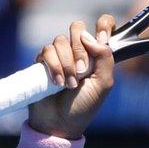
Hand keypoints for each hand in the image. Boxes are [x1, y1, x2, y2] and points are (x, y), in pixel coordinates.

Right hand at [28, 15, 116, 139]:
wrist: (60, 122)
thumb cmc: (84, 106)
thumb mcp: (103, 84)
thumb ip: (105, 58)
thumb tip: (90, 37)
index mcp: (97, 54)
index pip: (103, 26)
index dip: (104, 25)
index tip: (104, 37)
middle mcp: (79, 51)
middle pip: (77, 28)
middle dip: (80, 49)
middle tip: (82, 71)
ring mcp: (60, 55)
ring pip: (60, 40)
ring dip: (66, 63)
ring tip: (69, 84)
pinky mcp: (43, 61)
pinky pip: (46, 51)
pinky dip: (54, 66)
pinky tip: (57, 83)